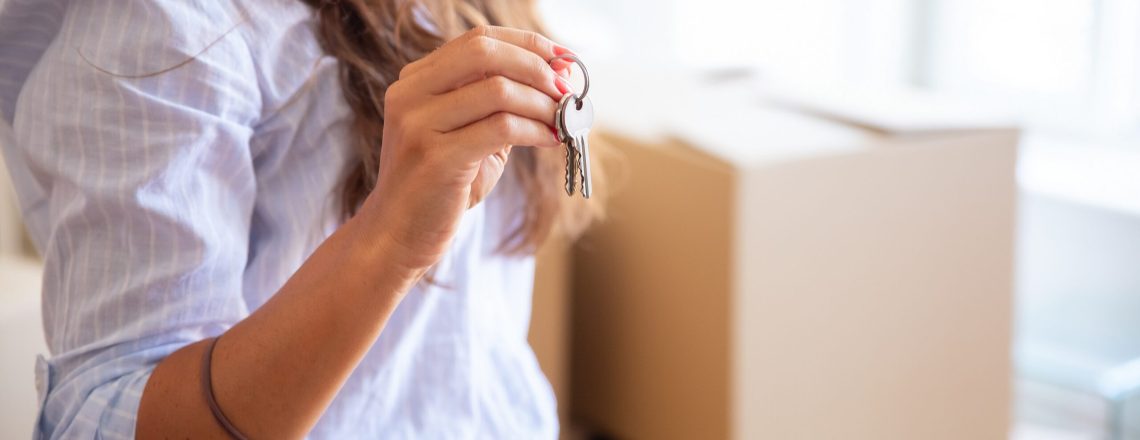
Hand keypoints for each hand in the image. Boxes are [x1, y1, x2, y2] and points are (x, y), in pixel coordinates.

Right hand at [361, 26, 574, 270]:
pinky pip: (501, 128)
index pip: (478, 40)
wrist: (396, 235)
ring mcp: (418, 124)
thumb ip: (499, 106)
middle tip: (565, 90)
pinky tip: (550, 141)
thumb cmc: (440, 186)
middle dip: (536, 68)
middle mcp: (410, 94)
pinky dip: (535, 130)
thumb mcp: (467, 135)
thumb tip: (557, 81)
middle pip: (485, 53)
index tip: (563, 59)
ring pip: (498, 90)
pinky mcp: (435, 157)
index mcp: (415, 81)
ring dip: (542, 104)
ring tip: (562, 122)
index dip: (527, 44)